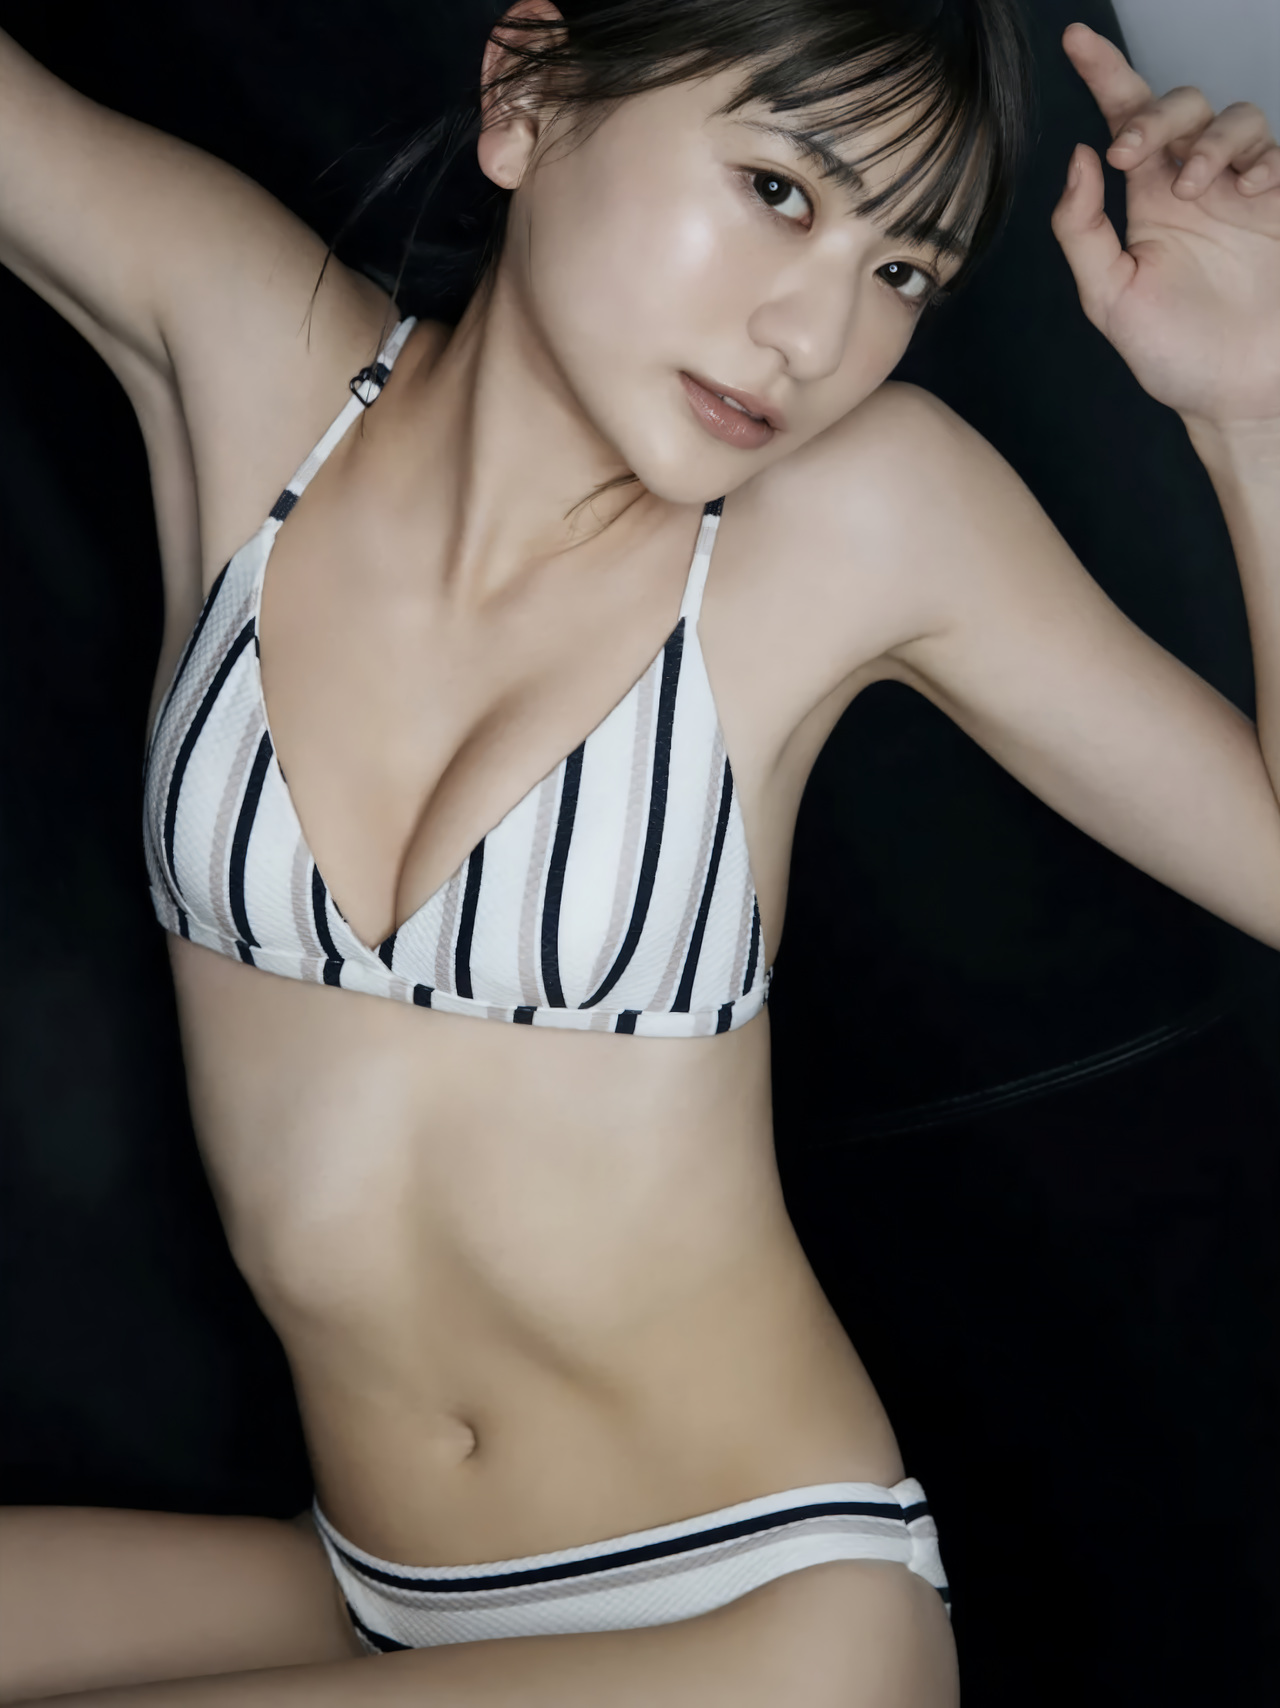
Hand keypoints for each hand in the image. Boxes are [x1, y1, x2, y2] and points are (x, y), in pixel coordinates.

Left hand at [1052, 22, 1279, 433]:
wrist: (1236, 395)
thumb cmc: (1174, 354)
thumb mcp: (1109, 298)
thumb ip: (1082, 231)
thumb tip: (1077, 160)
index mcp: (1147, 202)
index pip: (1125, 121)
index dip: (1104, 75)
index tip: (1077, 41)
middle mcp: (1195, 187)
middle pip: (1181, 106)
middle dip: (1154, 115)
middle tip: (1130, 154)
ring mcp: (1244, 192)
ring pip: (1235, 118)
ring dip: (1207, 141)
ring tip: (1193, 188)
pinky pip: (1279, 154)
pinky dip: (1263, 160)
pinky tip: (1249, 190)